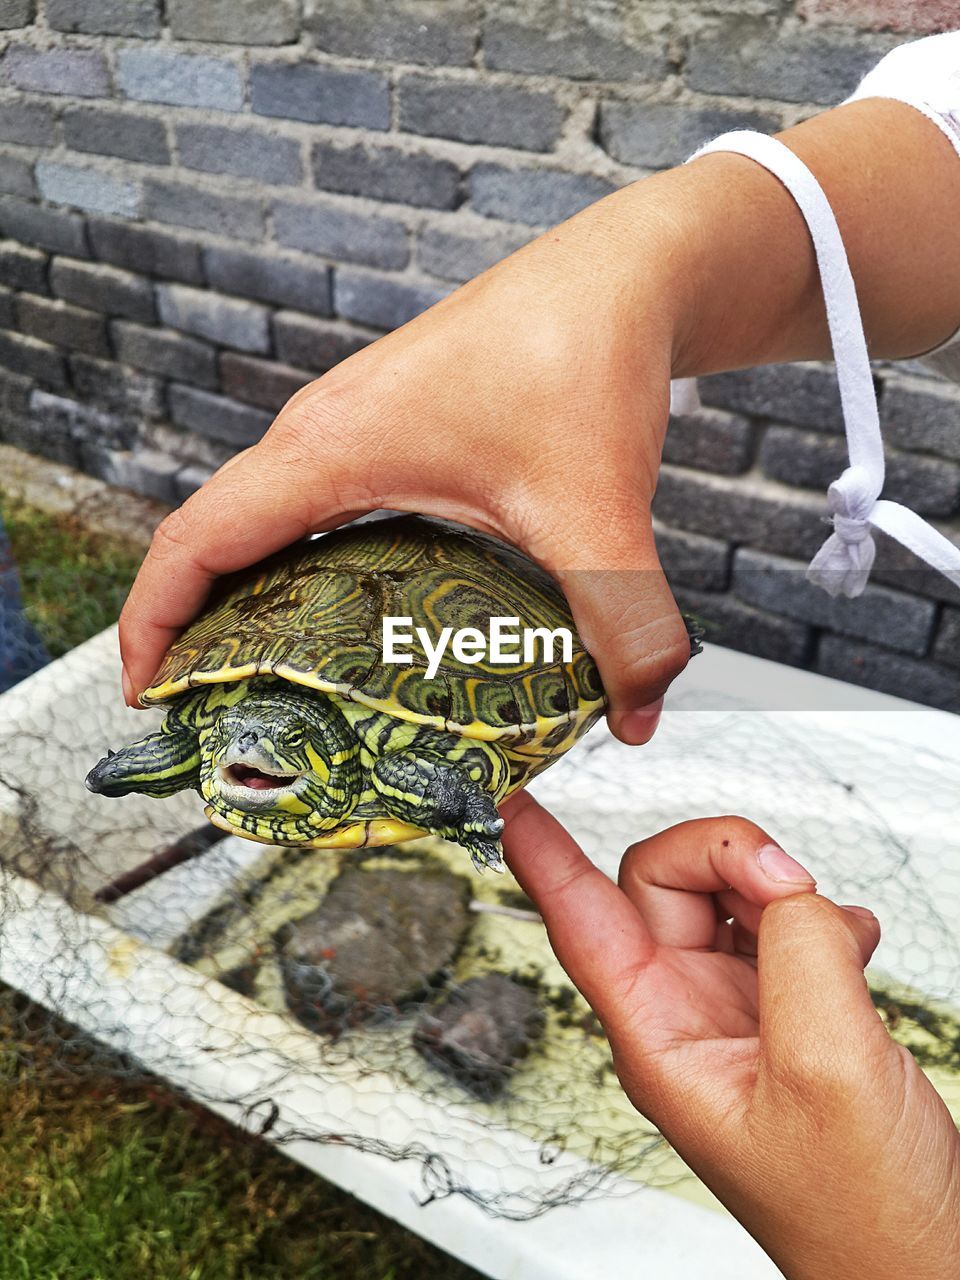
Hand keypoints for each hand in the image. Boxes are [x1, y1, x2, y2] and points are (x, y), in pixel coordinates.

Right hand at [118, 183, 698, 741]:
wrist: (624, 273)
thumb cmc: (587, 358)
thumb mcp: (598, 511)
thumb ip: (624, 626)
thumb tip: (637, 722)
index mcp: (334, 449)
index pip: (199, 540)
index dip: (154, 622)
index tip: (148, 697)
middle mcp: (322, 433)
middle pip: (215, 537)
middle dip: (192, 626)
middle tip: (210, 717)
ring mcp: (351, 426)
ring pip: (262, 520)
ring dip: (243, 595)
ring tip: (262, 685)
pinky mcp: (388, 428)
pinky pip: (309, 505)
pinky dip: (297, 565)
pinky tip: (345, 619)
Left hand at [502, 793, 959, 1279]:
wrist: (921, 1261)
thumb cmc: (858, 1213)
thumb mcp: (824, 1068)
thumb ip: (797, 951)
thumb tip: (785, 883)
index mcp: (659, 1038)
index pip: (579, 924)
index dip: (542, 857)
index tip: (512, 805)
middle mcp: (686, 1015)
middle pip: (663, 885)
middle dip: (720, 856)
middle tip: (785, 879)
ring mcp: (738, 1012)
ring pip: (727, 897)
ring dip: (781, 893)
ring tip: (833, 933)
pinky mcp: (790, 1011)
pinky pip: (787, 928)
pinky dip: (825, 921)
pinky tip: (854, 946)